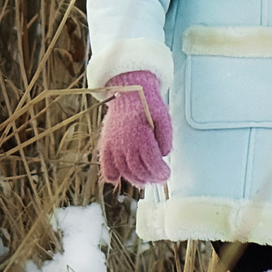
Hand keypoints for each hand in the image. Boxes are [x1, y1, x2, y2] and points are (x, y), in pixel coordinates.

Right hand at [99, 69, 172, 186]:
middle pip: (137, 169)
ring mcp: (113, 143)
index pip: (151, 161)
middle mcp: (124, 141)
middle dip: (150, 177)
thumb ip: (166, 137)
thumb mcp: (163, 117)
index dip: (159, 172)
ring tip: (144, 180)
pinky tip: (117, 179)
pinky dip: (111, 174)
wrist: (128, 91)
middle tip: (159, 179)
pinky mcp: (105, 143)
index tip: (166, 174)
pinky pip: (106, 163)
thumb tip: (164, 154)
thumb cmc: (147, 104)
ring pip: (123, 169)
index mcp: (140, 134)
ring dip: (134, 178)